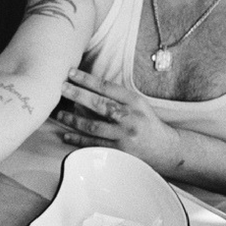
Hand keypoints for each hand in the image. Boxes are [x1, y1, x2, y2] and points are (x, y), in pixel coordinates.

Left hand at [57, 69, 180, 170]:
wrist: (166, 149)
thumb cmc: (146, 122)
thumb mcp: (138, 104)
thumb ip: (117, 97)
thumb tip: (87, 86)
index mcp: (134, 102)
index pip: (108, 87)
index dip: (88, 79)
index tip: (71, 73)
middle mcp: (129, 117)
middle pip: (99, 104)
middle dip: (77, 94)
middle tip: (61, 88)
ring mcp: (124, 136)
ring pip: (93, 126)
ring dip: (73, 119)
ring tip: (59, 113)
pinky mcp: (119, 152)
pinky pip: (94, 145)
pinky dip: (78, 140)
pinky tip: (66, 135)